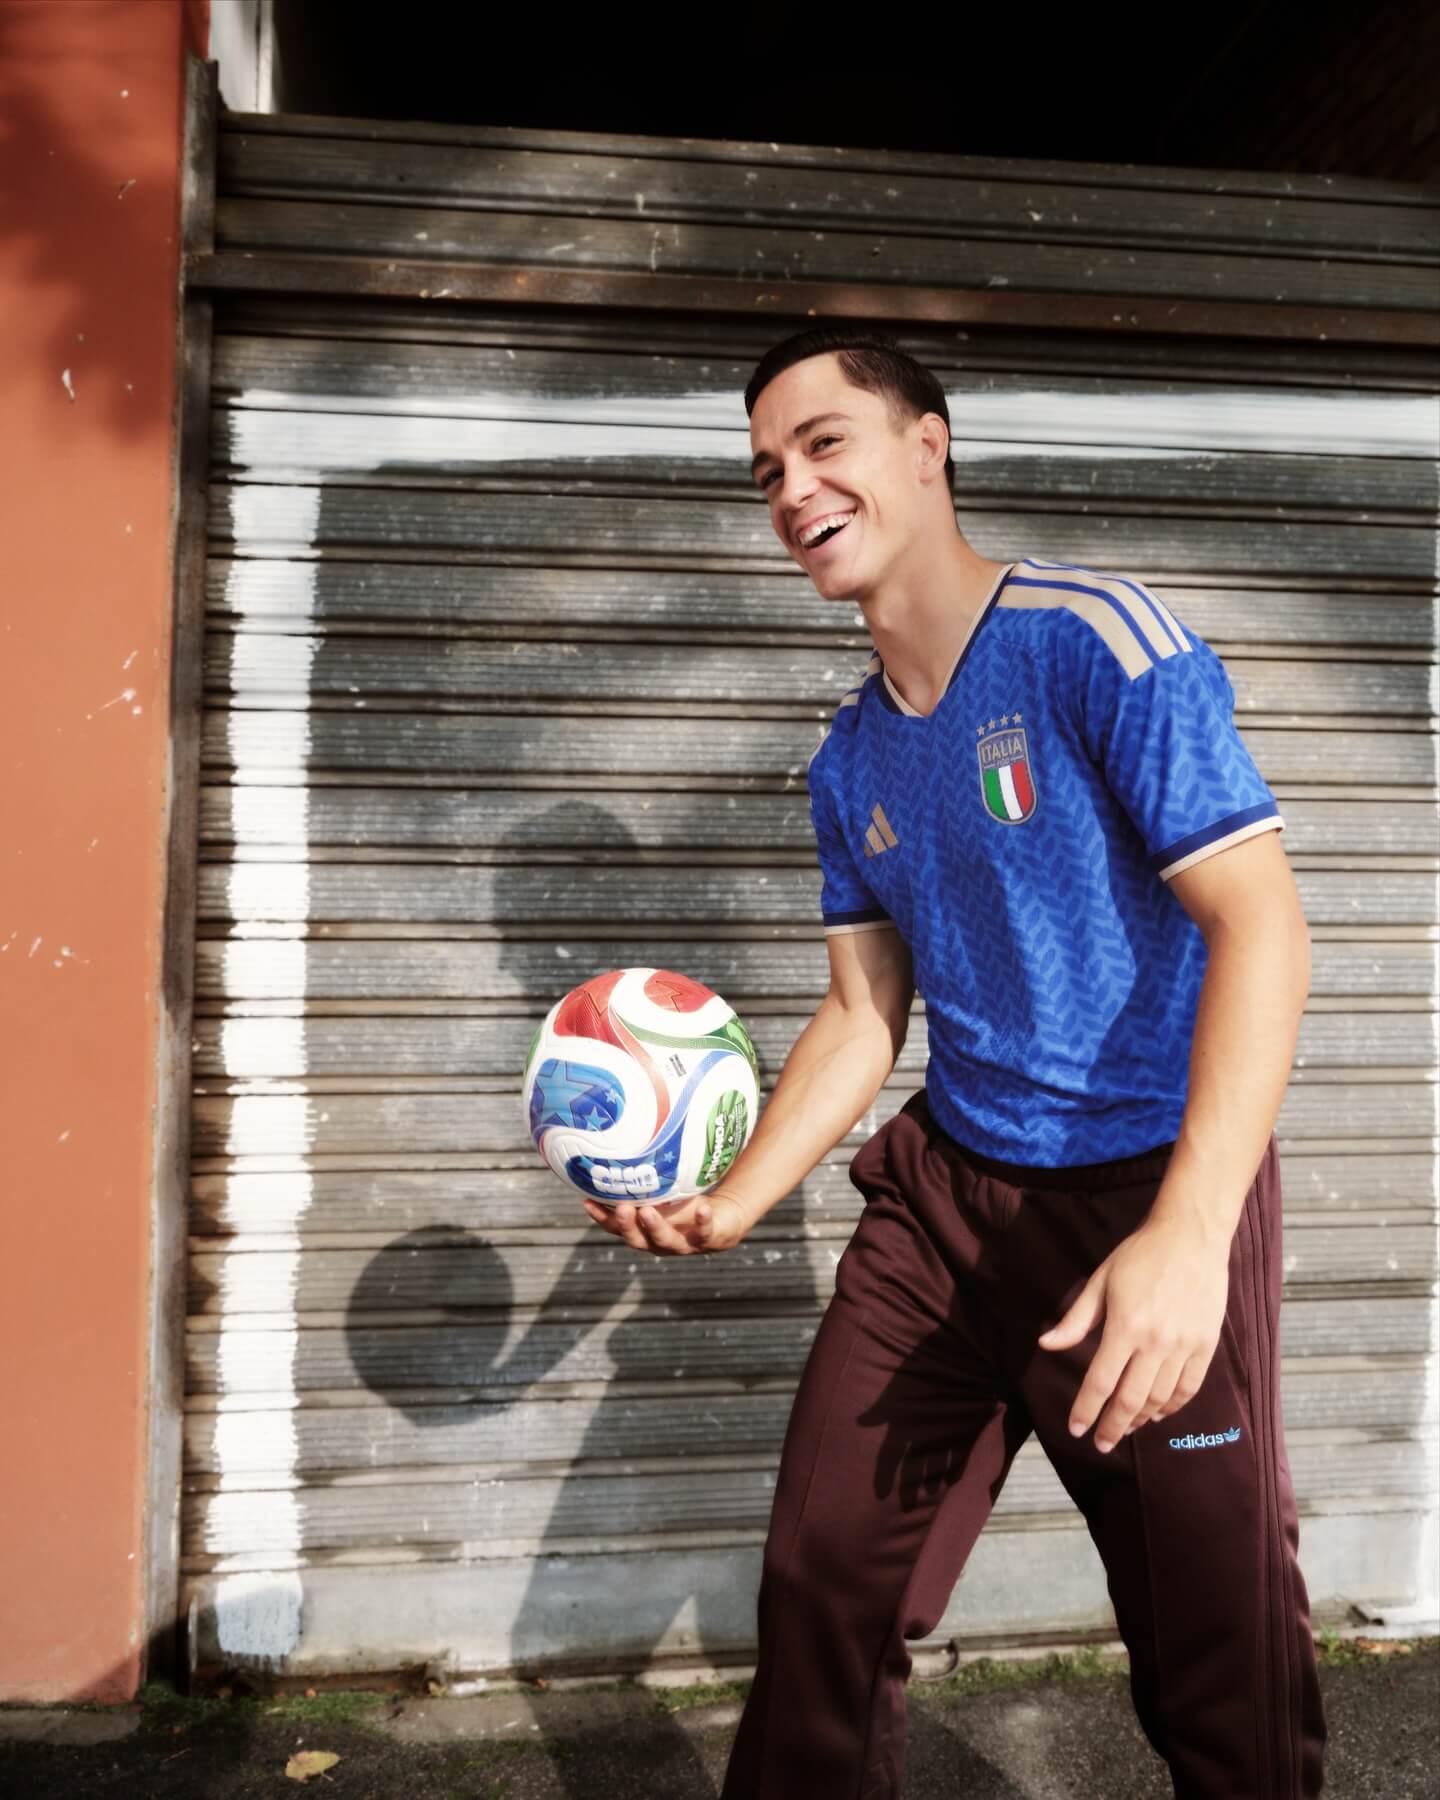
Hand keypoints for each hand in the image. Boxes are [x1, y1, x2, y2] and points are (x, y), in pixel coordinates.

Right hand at [580, 1186, 750, 1255]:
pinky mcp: (708, 1239)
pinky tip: (702, 1207)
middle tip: (621, 1208)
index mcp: (644, 1231)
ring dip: (655, 1227)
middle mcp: (659, 1242)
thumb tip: (625, 1136)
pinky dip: (702, 1220)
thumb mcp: (663, 1188)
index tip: (586, 1201)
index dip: (601, 1217)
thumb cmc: (685, 1202)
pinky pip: (705, 1232)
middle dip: (627, 1225)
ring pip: (666, 1240)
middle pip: (637, 1239)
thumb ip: (644, 1175)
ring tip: (647, 1211)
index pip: (616, 1227)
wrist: (723, 1219)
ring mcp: (683, 1243)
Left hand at [1036, 1214, 1229, 1452]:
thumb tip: (1046, 1344)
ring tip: (1125, 1427)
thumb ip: (1076, 1320)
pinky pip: (1188, 1387)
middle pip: (1130, 1399)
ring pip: (1160, 1398)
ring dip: (1141, 1419)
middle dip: (1113, 1426)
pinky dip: (1173, 1406)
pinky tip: (1159, 1413)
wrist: (1190, 1237)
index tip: (1076, 1429)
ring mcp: (1184, 1345)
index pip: (1100, 1381)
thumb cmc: (1140, 1256)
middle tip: (1101, 1443)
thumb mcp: (1100, 1282)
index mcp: (1125, 1326)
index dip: (1087, 1410)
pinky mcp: (1206, 1344)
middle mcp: (1155, 1342)